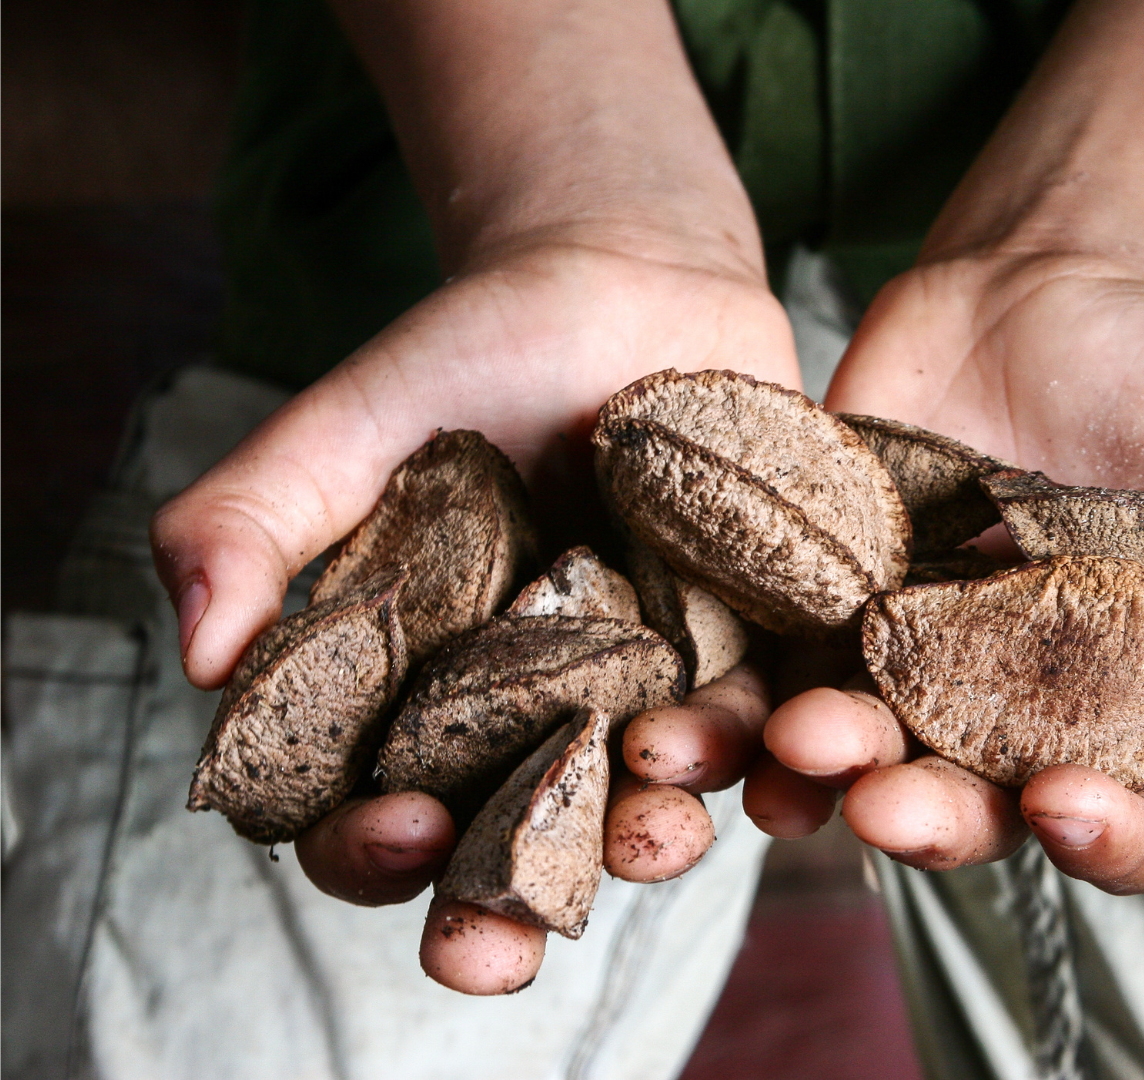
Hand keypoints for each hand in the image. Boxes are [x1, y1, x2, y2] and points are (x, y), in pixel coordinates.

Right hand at [152, 238, 797, 992]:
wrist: (627, 276)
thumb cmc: (472, 351)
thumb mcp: (350, 423)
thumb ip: (255, 519)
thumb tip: (200, 648)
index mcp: (426, 692)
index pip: (379, 807)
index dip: (370, 844)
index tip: (388, 829)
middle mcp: (537, 713)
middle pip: (516, 840)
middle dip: (508, 899)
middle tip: (504, 939)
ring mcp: (646, 687)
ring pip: (648, 796)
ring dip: (652, 832)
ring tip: (653, 827)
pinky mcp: (747, 644)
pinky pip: (762, 714)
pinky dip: (767, 745)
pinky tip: (773, 750)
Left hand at [740, 252, 1143, 890]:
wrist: (1038, 289)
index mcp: (1138, 706)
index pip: (1142, 820)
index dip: (1108, 837)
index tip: (1063, 801)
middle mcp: (1020, 713)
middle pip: (978, 812)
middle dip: (930, 820)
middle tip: (885, 798)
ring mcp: (914, 668)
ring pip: (861, 764)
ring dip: (817, 780)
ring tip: (787, 752)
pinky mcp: (827, 609)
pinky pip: (779, 675)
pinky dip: (740, 702)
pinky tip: (708, 706)